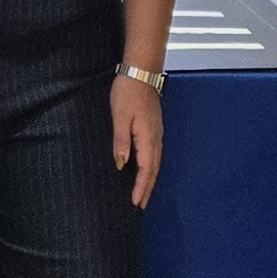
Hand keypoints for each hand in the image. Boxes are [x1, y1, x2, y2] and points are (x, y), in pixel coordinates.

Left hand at [112, 76, 162, 207]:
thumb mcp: (120, 117)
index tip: (135, 203)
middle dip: (147, 189)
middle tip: (140, 206)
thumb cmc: (128, 92)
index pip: (146, 170)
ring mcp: (156, 133)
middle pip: (153, 170)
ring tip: (142, 193)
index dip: (141, 188)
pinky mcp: (153, 128)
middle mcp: (156, 139)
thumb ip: (121, 142)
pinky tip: (144, 169)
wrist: (141, 71)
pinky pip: (153, 154)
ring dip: (149, 179)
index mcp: (148, 138)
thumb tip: (121, 164)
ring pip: (155, 163)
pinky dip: (150, 167)